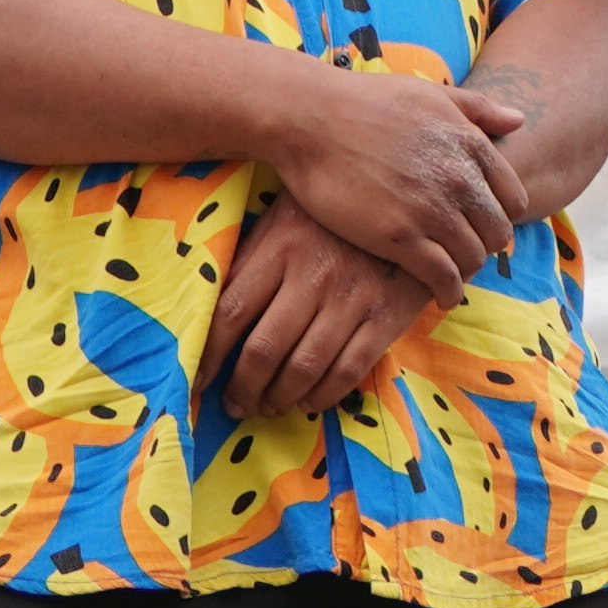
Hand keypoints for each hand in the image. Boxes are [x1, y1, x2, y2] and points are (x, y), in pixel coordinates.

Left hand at [202, 195, 444, 419]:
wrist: (409, 201)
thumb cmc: (331, 214)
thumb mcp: (284, 219)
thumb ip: (252, 260)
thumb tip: (211, 312)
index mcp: (281, 245)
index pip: (232, 311)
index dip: (210, 354)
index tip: (198, 380)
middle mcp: (314, 274)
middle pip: (264, 348)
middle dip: (243, 388)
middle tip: (236, 405)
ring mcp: (352, 297)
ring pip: (305, 367)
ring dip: (279, 398)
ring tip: (268, 407)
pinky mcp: (386, 316)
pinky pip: (348, 371)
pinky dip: (323, 396)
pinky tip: (309, 400)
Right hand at [256, 66, 527, 297]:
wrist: (310, 119)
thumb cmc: (365, 102)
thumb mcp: (430, 94)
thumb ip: (478, 108)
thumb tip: (519, 119)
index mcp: (469, 143)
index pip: (513, 199)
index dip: (498, 216)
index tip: (479, 225)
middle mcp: (459, 178)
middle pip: (498, 234)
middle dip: (483, 245)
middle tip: (462, 252)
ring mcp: (431, 210)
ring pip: (473, 259)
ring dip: (463, 270)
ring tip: (448, 274)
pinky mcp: (400, 238)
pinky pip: (443, 278)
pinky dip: (445, 291)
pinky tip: (436, 294)